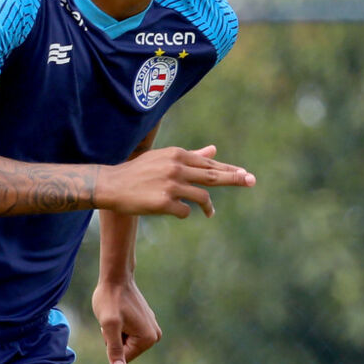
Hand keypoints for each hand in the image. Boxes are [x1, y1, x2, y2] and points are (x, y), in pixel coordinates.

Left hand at [92, 278, 160, 363]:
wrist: (116, 277)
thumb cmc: (110, 299)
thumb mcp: (108, 326)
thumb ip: (114, 349)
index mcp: (148, 339)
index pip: (124, 358)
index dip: (111, 344)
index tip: (113, 325)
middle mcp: (155, 336)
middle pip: (126, 351)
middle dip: (115, 339)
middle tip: (114, 319)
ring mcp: (152, 328)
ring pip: (126, 342)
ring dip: (117, 332)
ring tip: (117, 315)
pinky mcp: (146, 322)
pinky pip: (128, 333)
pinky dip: (120, 326)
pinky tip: (121, 311)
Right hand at [96, 145, 254, 218]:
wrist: (112, 185)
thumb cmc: (139, 172)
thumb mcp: (164, 159)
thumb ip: (191, 157)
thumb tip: (214, 149)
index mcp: (177, 155)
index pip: (209, 163)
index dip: (228, 169)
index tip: (245, 174)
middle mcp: (176, 167)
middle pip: (213, 175)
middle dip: (234, 178)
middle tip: (251, 181)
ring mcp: (171, 185)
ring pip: (201, 196)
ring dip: (208, 206)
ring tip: (210, 213)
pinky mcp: (164, 202)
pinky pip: (185, 211)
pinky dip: (183, 212)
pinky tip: (174, 211)